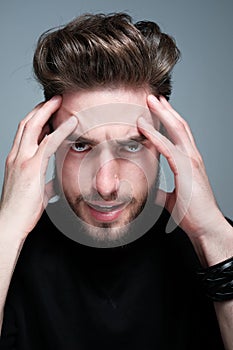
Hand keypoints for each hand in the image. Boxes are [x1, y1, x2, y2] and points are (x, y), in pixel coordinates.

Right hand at [0, 96, 76, 237]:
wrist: (10, 224)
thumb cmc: (22, 210)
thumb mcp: (35, 193)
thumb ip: (44, 184)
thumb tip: (53, 184)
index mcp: (16, 159)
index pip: (25, 132)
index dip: (37, 118)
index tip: (49, 111)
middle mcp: (16, 155)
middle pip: (27, 123)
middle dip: (41, 108)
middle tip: (55, 98)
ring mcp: (22, 160)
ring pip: (33, 126)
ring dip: (48, 111)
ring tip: (61, 101)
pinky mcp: (31, 168)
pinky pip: (48, 143)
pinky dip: (61, 130)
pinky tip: (72, 122)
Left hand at [137, 95, 223, 239]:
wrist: (205, 226)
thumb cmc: (192, 213)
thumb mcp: (171, 199)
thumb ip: (161, 192)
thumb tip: (152, 191)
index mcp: (189, 162)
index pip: (178, 134)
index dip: (168, 119)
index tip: (156, 109)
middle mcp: (192, 157)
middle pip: (179, 125)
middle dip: (165, 109)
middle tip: (152, 96)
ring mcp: (191, 161)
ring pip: (177, 129)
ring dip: (162, 113)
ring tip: (150, 100)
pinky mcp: (186, 169)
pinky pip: (167, 147)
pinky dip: (154, 134)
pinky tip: (142, 125)